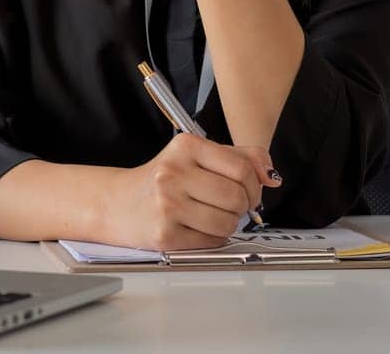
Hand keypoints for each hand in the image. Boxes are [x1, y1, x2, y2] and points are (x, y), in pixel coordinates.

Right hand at [98, 134, 280, 250]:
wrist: (118, 203)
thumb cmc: (161, 180)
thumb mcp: (197, 156)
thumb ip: (240, 157)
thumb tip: (272, 175)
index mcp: (185, 146)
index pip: (243, 168)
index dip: (254, 185)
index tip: (248, 190)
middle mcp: (173, 173)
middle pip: (237, 198)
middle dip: (241, 207)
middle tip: (229, 205)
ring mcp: (167, 205)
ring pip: (228, 223)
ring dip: (227, 225)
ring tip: (209, 216)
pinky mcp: (165, 235)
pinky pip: (211, 242)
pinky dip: (212, 238)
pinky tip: (195, 227)